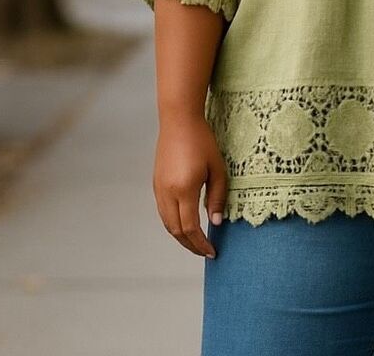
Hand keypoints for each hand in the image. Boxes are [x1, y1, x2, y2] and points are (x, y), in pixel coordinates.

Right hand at [153, 115, 227, 258]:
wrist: (179, 120)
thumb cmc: (202, 141)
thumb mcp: (217, 168)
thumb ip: (217, 197)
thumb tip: (215, 223)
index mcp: (184, 190)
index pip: (190, 228)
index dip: (200, 244)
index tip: (212, 252)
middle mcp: (167, 193)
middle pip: (176, 231)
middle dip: (190, 245)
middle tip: (205, 251)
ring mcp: (159, 189)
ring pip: (167, 223)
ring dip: (181, 236)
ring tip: (196, 241)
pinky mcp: (156, 184)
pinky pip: (163, 211)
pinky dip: (174, 223)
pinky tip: (186, 223)